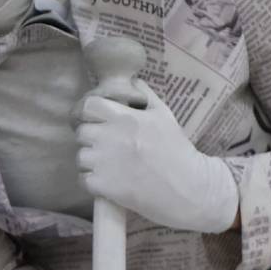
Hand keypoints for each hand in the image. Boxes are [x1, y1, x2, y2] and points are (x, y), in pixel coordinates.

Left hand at [76, 82, 237, 232]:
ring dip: (91, 161)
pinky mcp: (103, 186)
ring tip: (109, 165)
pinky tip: (108, 182)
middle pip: (81, 132)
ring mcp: (105, 163)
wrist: (189, 190)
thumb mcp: (165, 116)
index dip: (89, 113)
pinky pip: (83, 179)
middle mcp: (111, 137)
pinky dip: (92, 181)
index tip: (96, 121)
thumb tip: (132, 80)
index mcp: (126, 118)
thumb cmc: (177, 151)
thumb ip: (146, 95)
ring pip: (81, 156)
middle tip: (106, 146)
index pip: (88, 106)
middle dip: (91, 139)